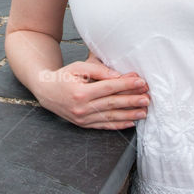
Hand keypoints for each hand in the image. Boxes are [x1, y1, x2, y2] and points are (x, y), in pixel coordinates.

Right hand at [34, 59, 148, 129]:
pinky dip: (119, 124)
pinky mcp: (84, 125)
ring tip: (144, 112)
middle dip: (132, 100)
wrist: (46, 92)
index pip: (109, 88)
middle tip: (148, 98)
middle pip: (112, 103)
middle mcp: (82, 108)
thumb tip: (117, 76)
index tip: (141, 82)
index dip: (126, 84)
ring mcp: (83, 119)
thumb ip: (98, 71)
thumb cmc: (63, 76)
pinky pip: (104, 126)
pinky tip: (131, 122)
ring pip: (111, 116)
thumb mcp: (77, 67)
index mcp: (80, 92)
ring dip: (130, 115)